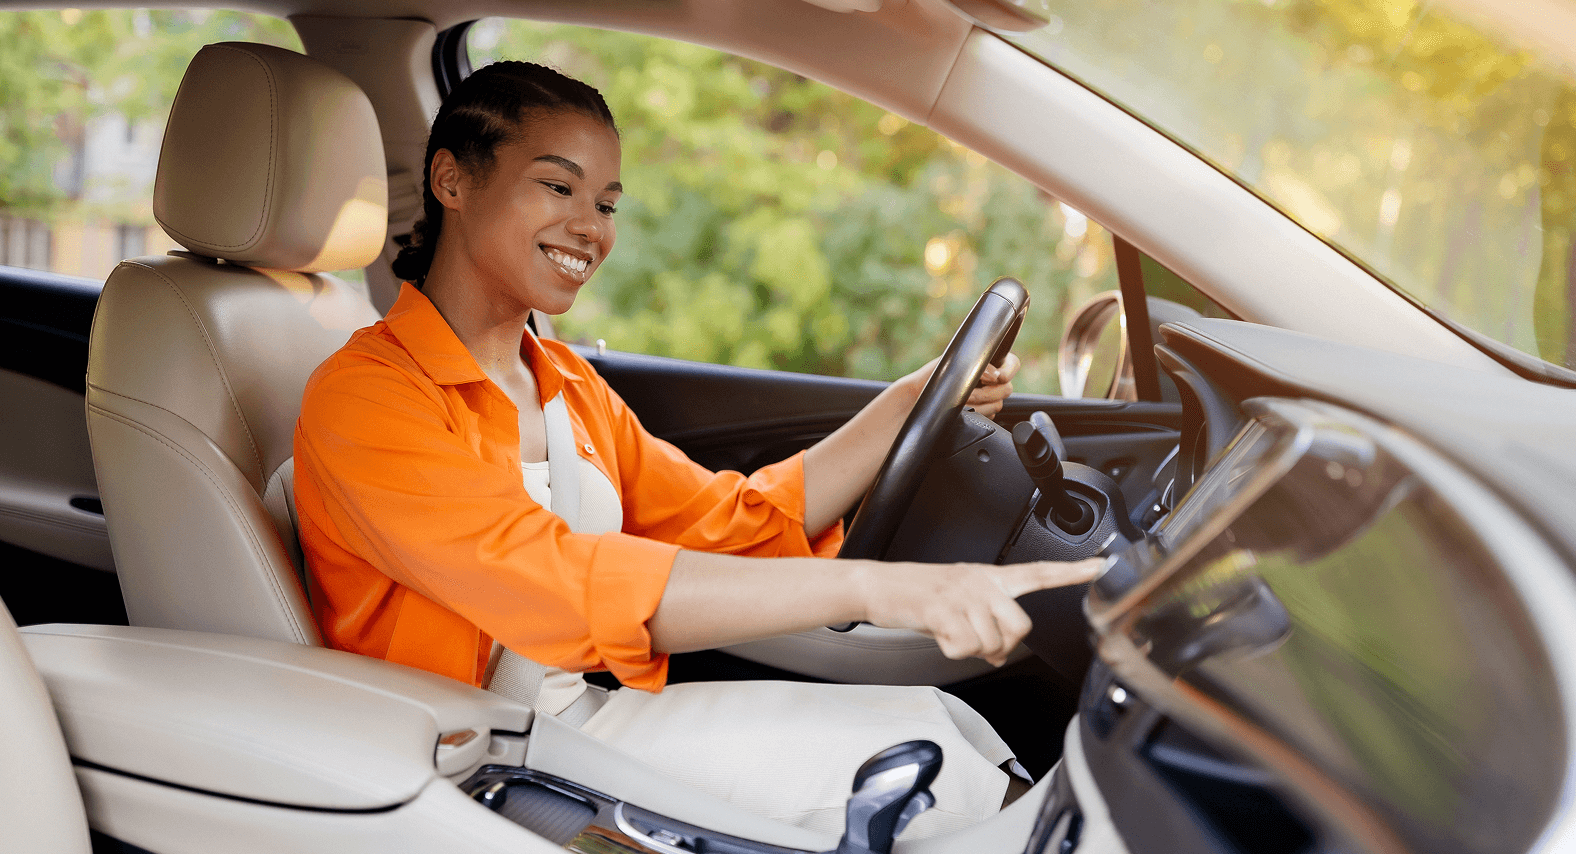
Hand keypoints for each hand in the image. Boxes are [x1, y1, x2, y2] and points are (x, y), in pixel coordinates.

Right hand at [856, 557, 1102, 665]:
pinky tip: (940, 635)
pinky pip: (965, 647)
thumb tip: (1001, 654)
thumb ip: (988, 623)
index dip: (1073, 572)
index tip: (1101, 566)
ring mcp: (963, 594)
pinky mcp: (943, 609)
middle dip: (1002, 645)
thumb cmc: (921, 594)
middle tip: (978, 641)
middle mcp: (981, 582)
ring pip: (991, 643)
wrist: (880, 586)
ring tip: (951, 633)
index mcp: (990, 576)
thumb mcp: (961, 603)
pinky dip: (952, 650)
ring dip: (972, 650)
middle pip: (1020, 627)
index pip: (1039, 572)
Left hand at [897, 352, 1020, 418]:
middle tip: (970, 393)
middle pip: (1006, 387)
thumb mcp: (950, 366)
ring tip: (962, 403)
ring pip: (999, 404)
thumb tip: (995, 374)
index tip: (997, 377)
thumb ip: (974, 364)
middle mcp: (987, 381)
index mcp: (983, 364)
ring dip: (980, 404)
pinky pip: (990, 418)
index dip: (1008, 370)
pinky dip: (978, 415)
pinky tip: (963, 412)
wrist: (914, 403)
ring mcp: (985, 400)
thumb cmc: (928, 380)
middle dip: (988, 392)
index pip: (1011, 363)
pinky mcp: (980, 417)